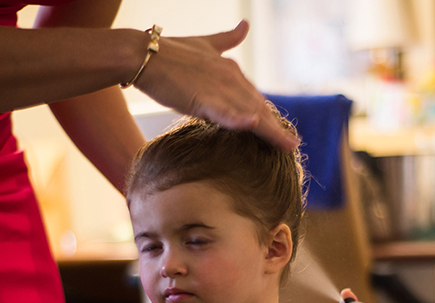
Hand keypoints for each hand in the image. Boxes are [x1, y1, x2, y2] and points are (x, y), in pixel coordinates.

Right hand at [134, 21, 297, 150]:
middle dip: (275, 128)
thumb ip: (227, 39)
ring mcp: (218, 87)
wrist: (143, 54)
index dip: (267, 114)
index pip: (254, 96)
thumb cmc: (170, 52)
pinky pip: (223, 111)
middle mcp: (231, 77)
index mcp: (231, 69)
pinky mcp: (202, 97)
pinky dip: (238, 118)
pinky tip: (252, 125)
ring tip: (287, 145)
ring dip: (269, 130)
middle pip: (258, 107)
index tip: (279, 130)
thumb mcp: (205, 44)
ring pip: (248, 112)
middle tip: (291, 144)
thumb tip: (245, 26)